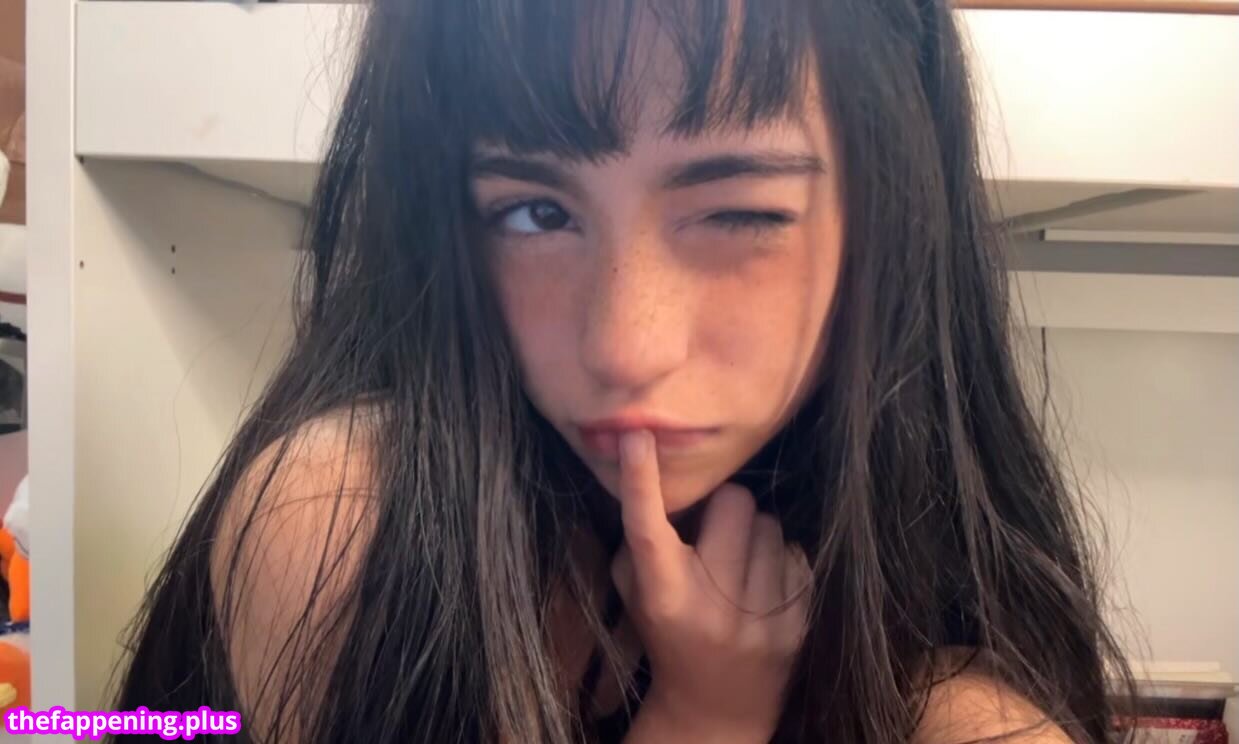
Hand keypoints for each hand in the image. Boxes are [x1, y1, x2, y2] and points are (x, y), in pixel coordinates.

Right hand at [613, 430, 810, 742]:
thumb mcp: (636, 594)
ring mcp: (759, 619)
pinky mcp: (798, 626)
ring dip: (754, 535)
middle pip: (735, 501)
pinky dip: (781, 562)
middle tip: (713, 530)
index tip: (637, 436)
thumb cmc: (667, 635)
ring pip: (771, 524)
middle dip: (723, 506)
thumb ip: (642, 541)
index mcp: (663, 596)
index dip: (640, 479)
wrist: (715, 711)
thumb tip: (655, 477)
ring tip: (739, 566)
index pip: (648, 528)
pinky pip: (798, 554)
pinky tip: (763, 588)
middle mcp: (711, 606)